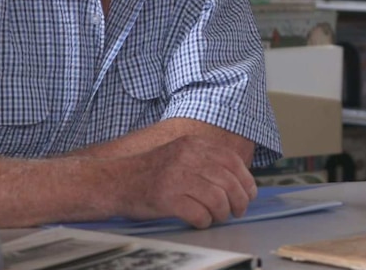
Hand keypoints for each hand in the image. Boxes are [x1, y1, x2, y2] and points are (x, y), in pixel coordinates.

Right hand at [116, 135, 256, 227]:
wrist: (115, 180)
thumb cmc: (151, 172)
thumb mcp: (180, 153)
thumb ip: (205, 160)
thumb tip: (237, 180)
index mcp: (193, 144)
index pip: (232, 160)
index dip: (246, 180)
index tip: (249, 193)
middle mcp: (187, 157)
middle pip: (229, 181)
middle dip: (239, 200)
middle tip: (238, 211)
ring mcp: (177, 177)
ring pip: (218, 199)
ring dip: (223, 213)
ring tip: (218, 217)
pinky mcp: (167, 198)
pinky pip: (199, 213)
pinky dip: (205, 221)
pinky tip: (201, 222)